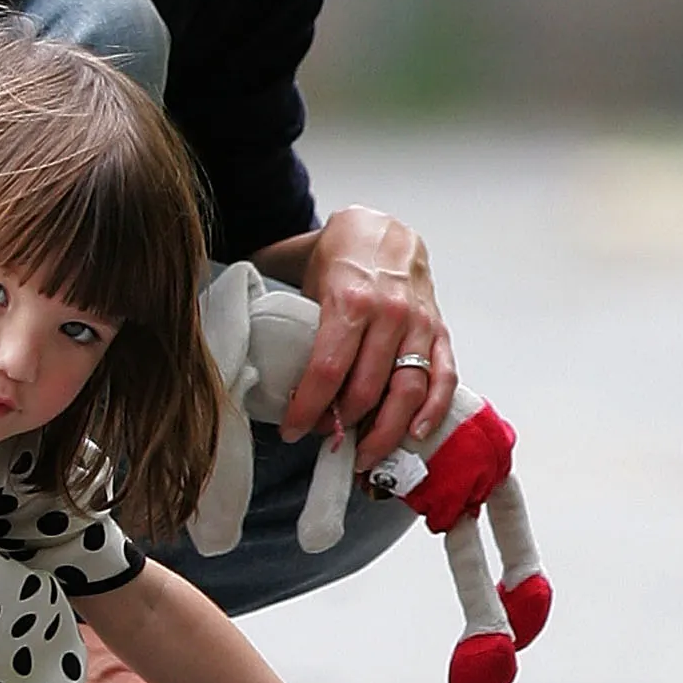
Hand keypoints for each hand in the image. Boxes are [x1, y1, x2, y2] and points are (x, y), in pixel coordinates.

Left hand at [271, 205, 454, 473]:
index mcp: (348, 300)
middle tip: (327, 443)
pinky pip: (443, 376)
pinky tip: (415, 433)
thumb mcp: (303, 273)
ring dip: (386, 431)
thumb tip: (238, 339)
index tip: (293, 430)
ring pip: (408, 390)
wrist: (384, 227)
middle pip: (367, 389)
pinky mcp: (440, 330)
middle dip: (344, 426)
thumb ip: (281, 313)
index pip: (327, 370)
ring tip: (365, 455)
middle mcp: (388, 314)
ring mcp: (419, 324)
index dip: (309, 408)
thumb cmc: (341, 254)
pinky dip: (433, 409)